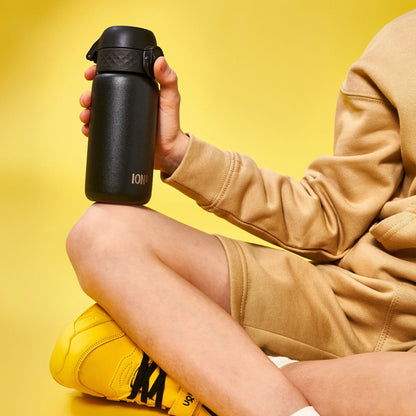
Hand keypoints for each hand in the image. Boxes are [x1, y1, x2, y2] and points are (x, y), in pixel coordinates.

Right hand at [79, 57, 188, 175]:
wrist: (169, 152)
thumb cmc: (171, 125)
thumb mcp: (170, 99)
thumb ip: (168, 80)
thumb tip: (159, 60)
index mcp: (135, 90)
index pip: (113, 77)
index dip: (98, 73)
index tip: (90, 73)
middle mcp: (125, 102)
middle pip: (100, 94)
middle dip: (88, 95)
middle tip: (86, 100)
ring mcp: (120, 119)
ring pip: (96, 111)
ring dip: (86, 112)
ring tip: (86, 116)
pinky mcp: (117, 133)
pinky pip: (99, 129)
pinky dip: (89, 128)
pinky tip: (87, 129)